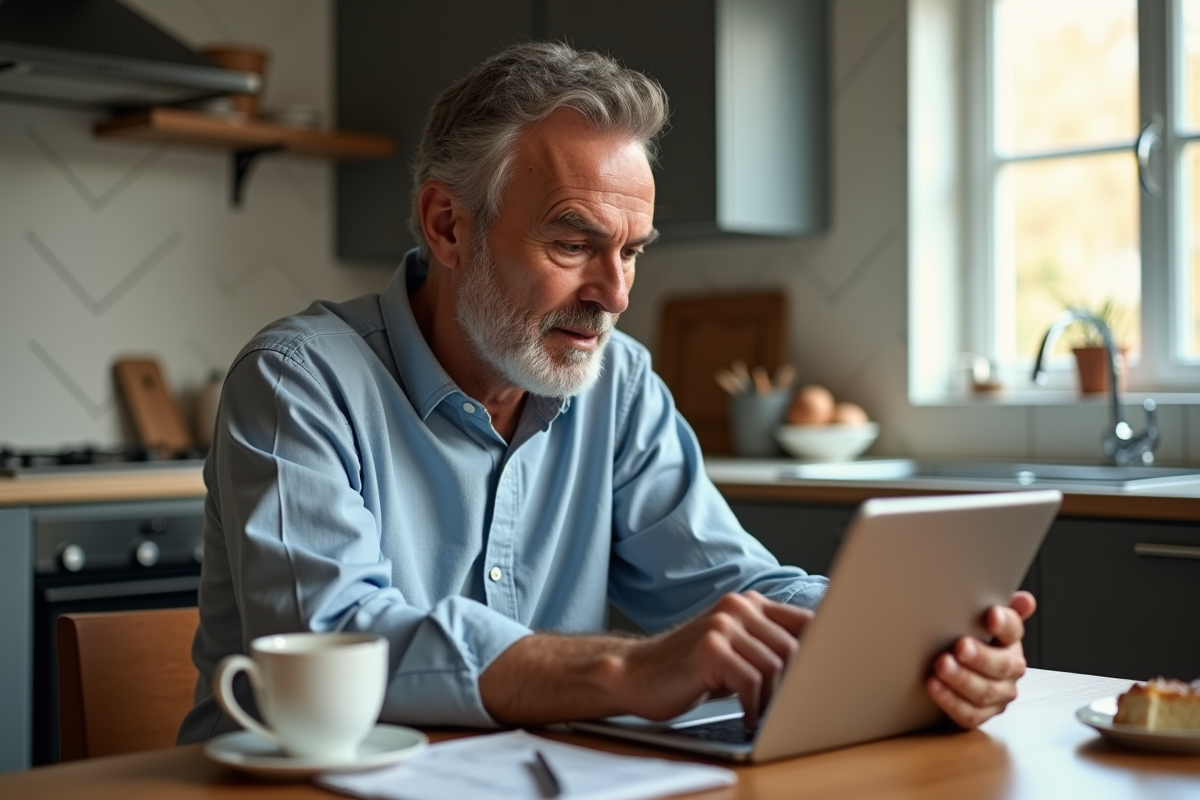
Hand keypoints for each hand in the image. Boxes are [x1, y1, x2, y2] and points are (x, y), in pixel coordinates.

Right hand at [618, 591, 812, 728]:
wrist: (638, 674)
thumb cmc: (692, 669)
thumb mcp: (736, 650)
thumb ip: (770, 646)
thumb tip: (821, 664)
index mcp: (749, 603)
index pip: (805, 621)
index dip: (822, 651)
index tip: (825, 678)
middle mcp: (737, 607)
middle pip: (794, 648)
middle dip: (794, 686)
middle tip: (787, 709)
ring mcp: (722, 624)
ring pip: (774, 667)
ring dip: (772, 700)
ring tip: (763, 715)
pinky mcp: (710, 648)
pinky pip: (751, 682)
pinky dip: (753, 707)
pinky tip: (746, 717)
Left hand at [927, 590, 1034, 728]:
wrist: (958, 670)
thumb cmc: (970, 641)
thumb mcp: (979, 620)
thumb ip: (1000, 608)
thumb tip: (1024, 600)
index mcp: (1010, 642)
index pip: (1014, 631)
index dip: (1005, 623)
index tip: (992, 614)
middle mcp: (1010, 670)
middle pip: (1002, 666)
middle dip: (980, 656)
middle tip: (960, 646)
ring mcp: (998, 695)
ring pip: (985, 692)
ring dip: (963, 679)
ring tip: (942, 666)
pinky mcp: (982, 714)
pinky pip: (970, 713)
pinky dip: (951, 701)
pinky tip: (935, 686)